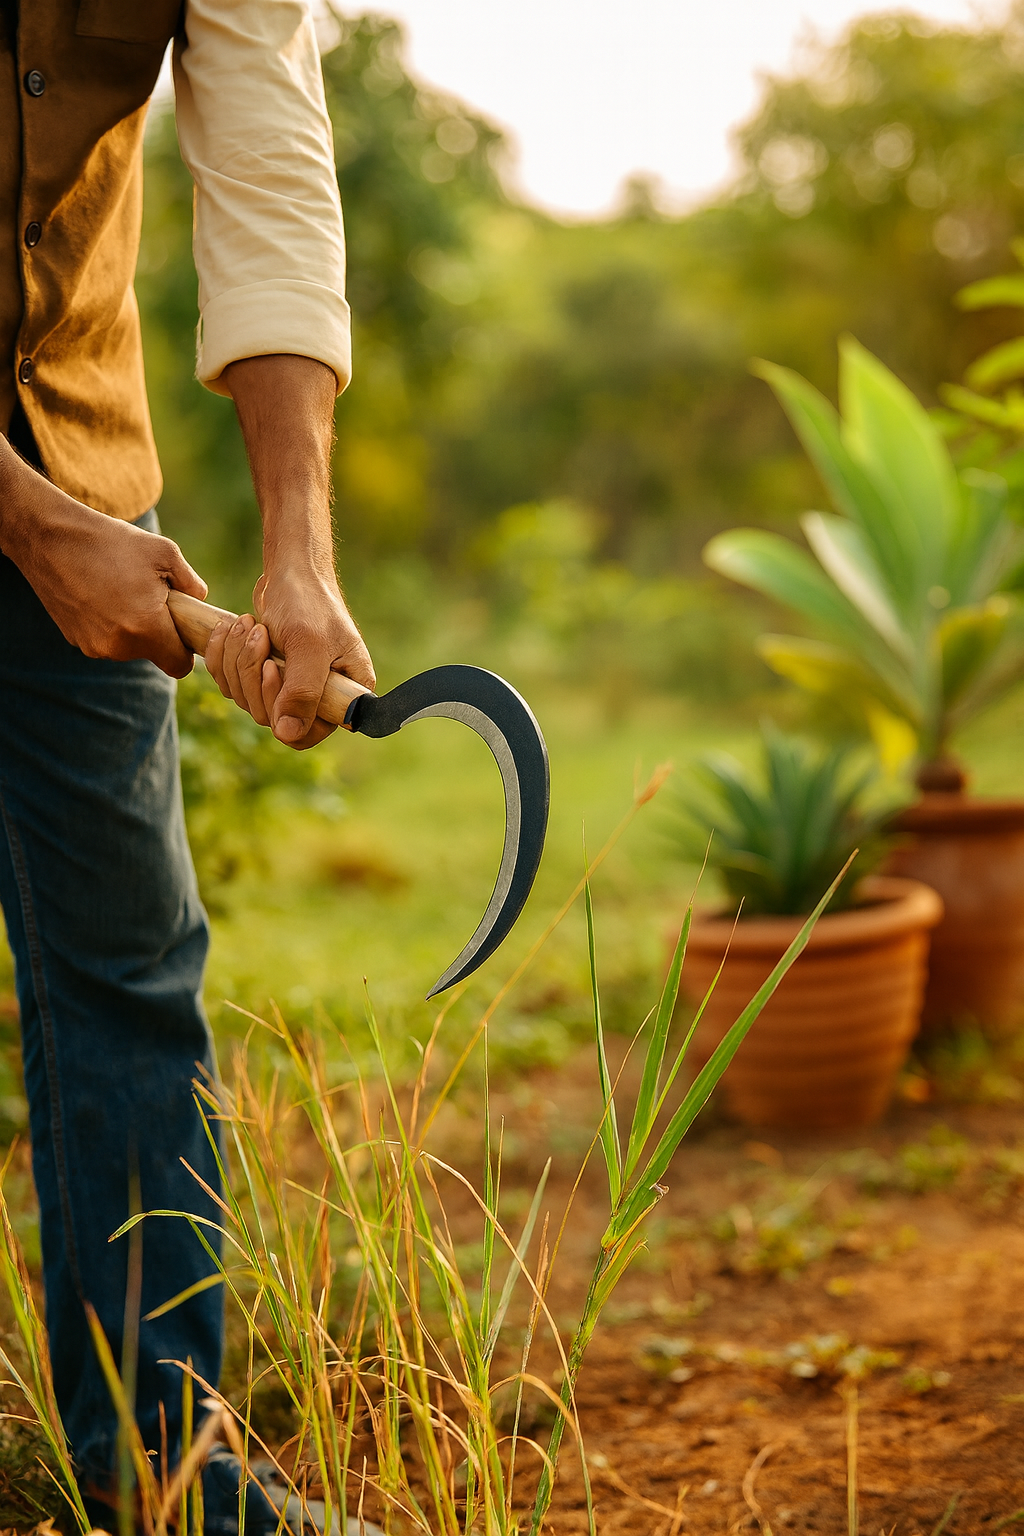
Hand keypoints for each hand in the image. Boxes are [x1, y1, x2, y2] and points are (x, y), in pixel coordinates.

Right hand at [0, 441, 205, 677]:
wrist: (49, 537)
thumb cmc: (110, 542)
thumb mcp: (165, 553)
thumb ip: (192, 585)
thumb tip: (200, 601)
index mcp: (146, 628)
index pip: (179, 665)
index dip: (186, 649)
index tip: (181, 628)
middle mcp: (118, 646)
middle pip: (153, 653)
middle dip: (158, 630)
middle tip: (148, 594)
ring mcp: (94, 646)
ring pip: (128, 647)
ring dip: (132, 626)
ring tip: (120, 588)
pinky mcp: (75, 640)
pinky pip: (105, 639)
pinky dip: (108, 623)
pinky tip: (99, 593)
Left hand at [213, 353, 375, 749]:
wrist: (295, 541)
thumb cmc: (308, 582)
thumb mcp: (308, 633)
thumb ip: (308, 686)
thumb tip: (292, 732)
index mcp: (351, 687)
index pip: (316, 732)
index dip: (288, 708)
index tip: (278, 666)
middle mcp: (327, 688)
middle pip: (276, 719)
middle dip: (252, 676)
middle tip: (252, 632)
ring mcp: (299, 677)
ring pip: (252, 703)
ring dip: (236, 664)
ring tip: (245, 624)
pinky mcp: (274, 664)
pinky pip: (239, 683)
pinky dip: (228, 658)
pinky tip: (239, 628)